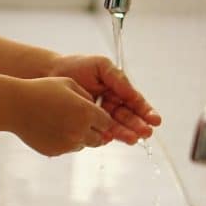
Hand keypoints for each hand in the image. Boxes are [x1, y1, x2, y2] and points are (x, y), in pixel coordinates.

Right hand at [9, 77, 116, 156]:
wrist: (15, 105)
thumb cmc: (41, 90)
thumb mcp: (68, 84)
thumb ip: (87, 96)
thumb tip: (97, 110)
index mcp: (86, 112)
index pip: (107, 122)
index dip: (102, 118)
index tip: (95, 114)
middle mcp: (80, 131)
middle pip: (100, 138)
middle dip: (95, 130)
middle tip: (81, 120)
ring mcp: (68, 144)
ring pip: (85, 144)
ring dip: (81, 136)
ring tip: (64, 122)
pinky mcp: (56, 151)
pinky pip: (68, 148)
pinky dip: (65, 141)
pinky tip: (53, 128)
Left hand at [42, 54, 161, 144]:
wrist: (51, 72)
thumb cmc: (76, 66)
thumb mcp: (101, 67)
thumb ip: (118, 80)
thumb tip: (133, 95)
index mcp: (117, 89)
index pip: (135, 102)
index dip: (146, 112)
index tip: (155, 120)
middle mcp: (111, 104)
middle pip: (128, 117)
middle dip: (138, 125)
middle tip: (145, 132)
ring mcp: (100, 114)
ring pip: (116, 126)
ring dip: (126, 133)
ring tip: (133, 139)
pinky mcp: (88, 122)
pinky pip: (100, 131)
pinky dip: (106, 135)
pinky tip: (111, 137)